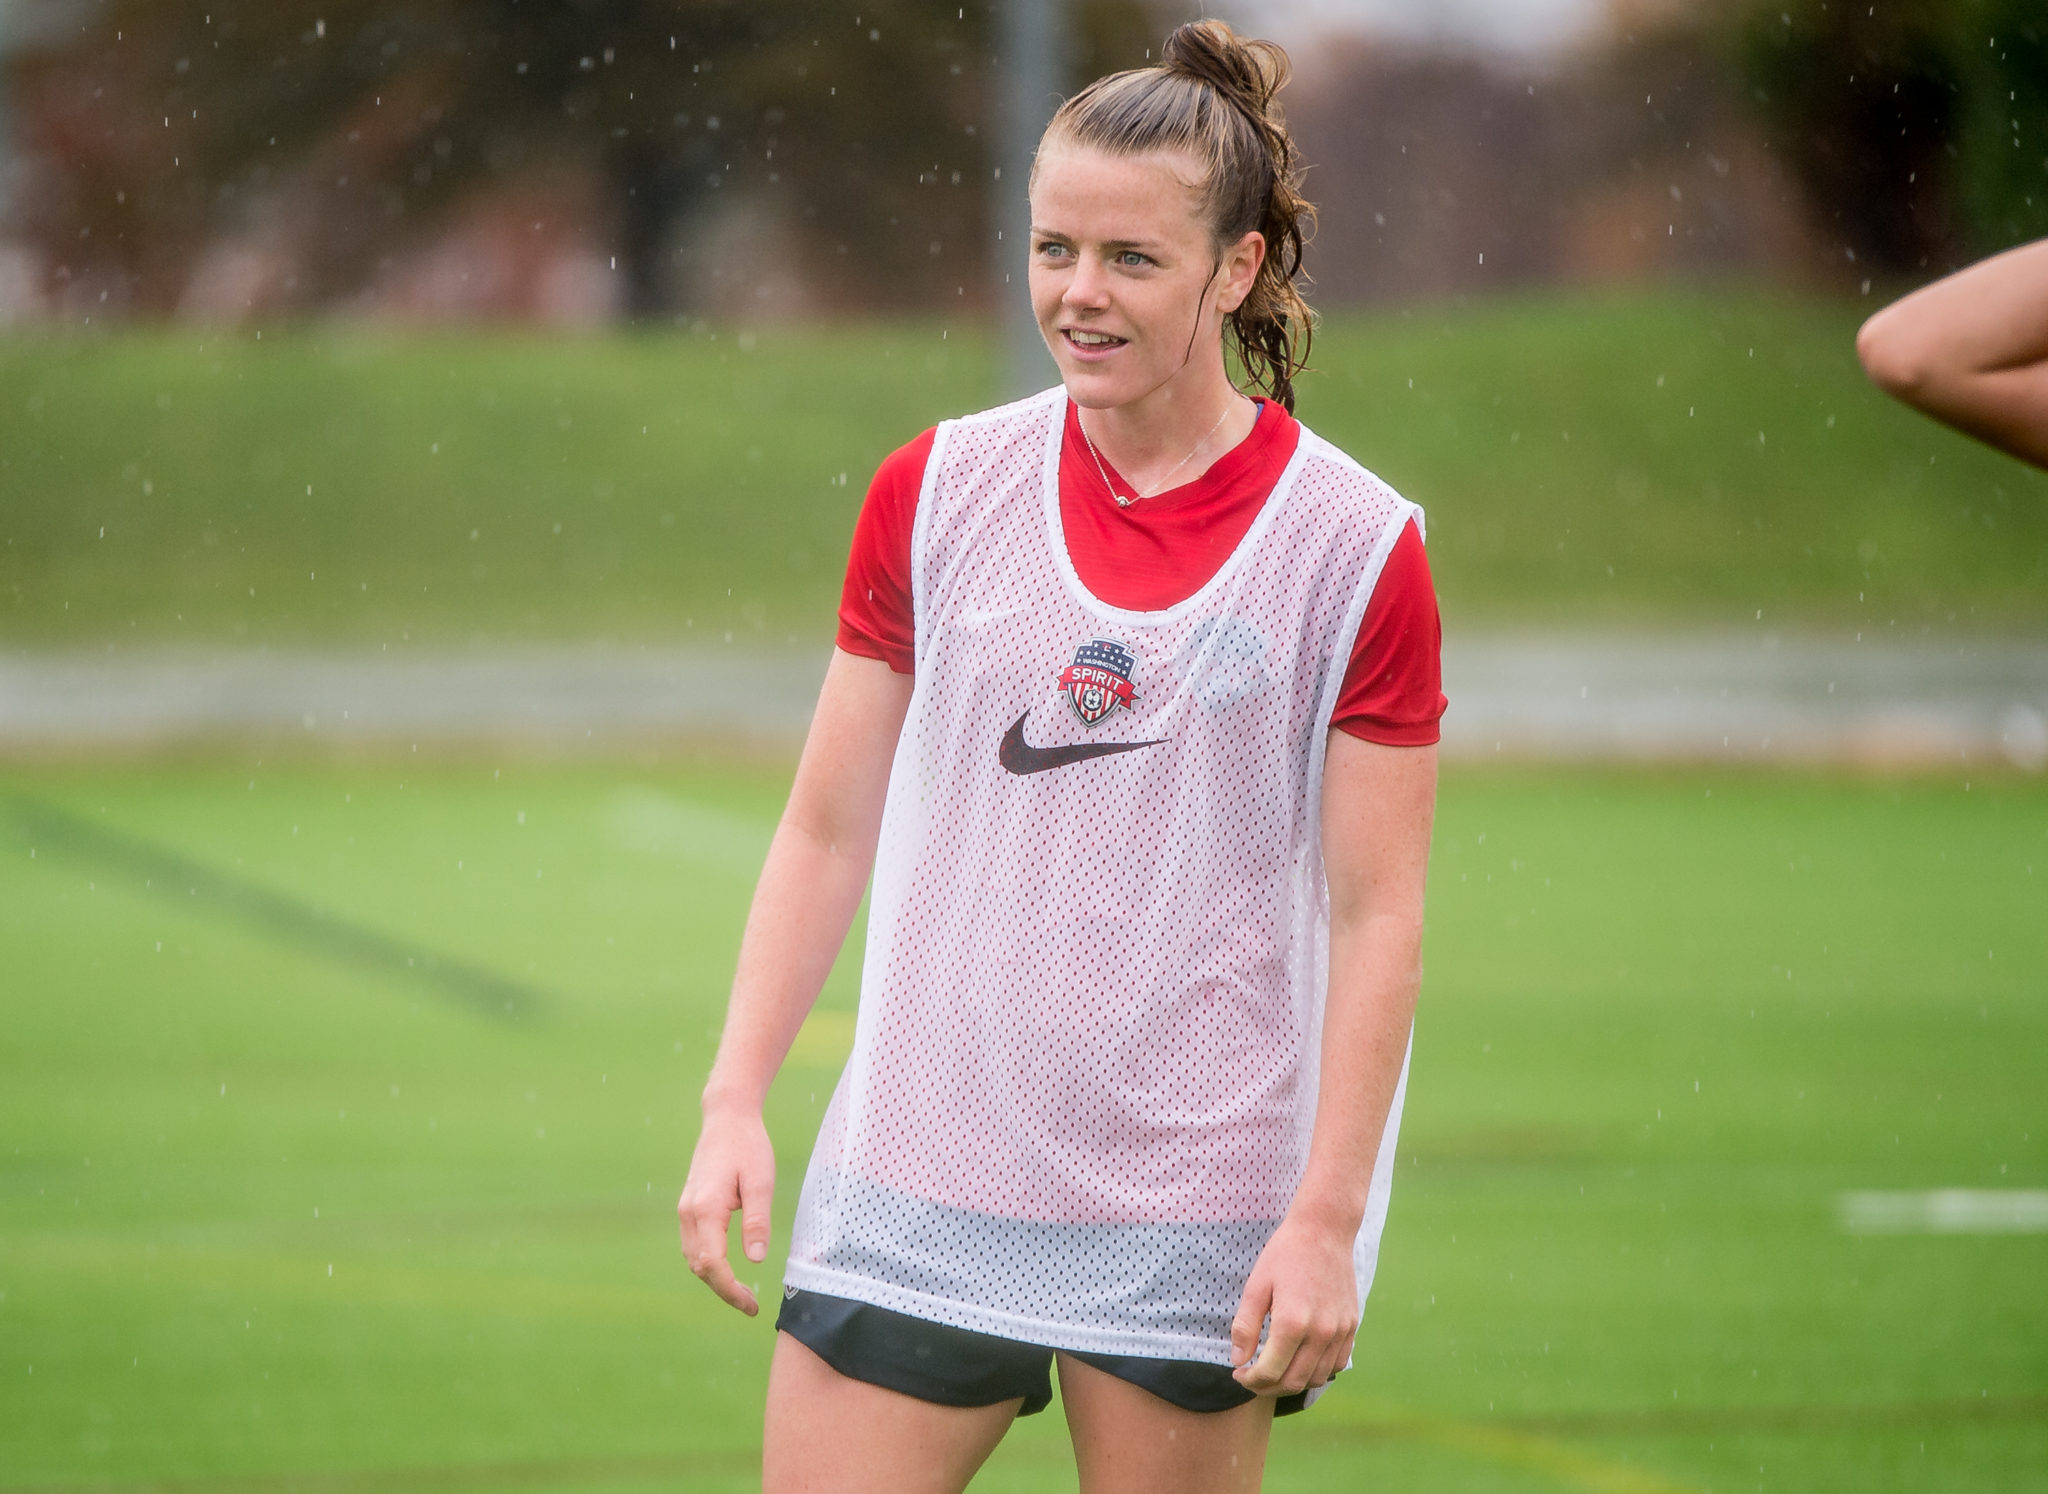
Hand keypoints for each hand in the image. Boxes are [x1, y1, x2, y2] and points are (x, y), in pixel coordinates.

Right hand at [677, 1105, 775, 1314]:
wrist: (727, 1118)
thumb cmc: (748, 1147)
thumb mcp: (761, 1182)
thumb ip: (757, 1220)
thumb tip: (756, 1259)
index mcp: (706, 1209)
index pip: (712, 1264)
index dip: (730, 1290)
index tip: (751, 1306)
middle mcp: (689, 1213)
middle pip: (699, 1266)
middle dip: (723, 1290)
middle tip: (751, 1305)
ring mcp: (685, 1209)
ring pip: (693, 1258)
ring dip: (714, 1279)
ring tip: (742, 1292)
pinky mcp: (689, 1206)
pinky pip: (693, 1244)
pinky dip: (708, 1263)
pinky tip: (727, 1267)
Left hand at [1229, 1208, 1359, 1397]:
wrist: (1324, 1230)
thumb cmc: (1285, 1254)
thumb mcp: (1256, 1286)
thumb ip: (1245, 1326)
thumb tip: (1239, 1360)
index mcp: (1293, 1323)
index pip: (1269, 1372)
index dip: (1250, 1380)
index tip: (1238, 1374)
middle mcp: (1320, 1333)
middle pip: (1293, 1382)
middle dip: (1268, 1387)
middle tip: (1252, 1378)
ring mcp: (1340, 1331)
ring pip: (1316, 1377)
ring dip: (1292, 1383)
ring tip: (1274, 1371)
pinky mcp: (1351, 1326)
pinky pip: (1337, 1364)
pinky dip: (1317, 1371)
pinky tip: (1300, 1360)